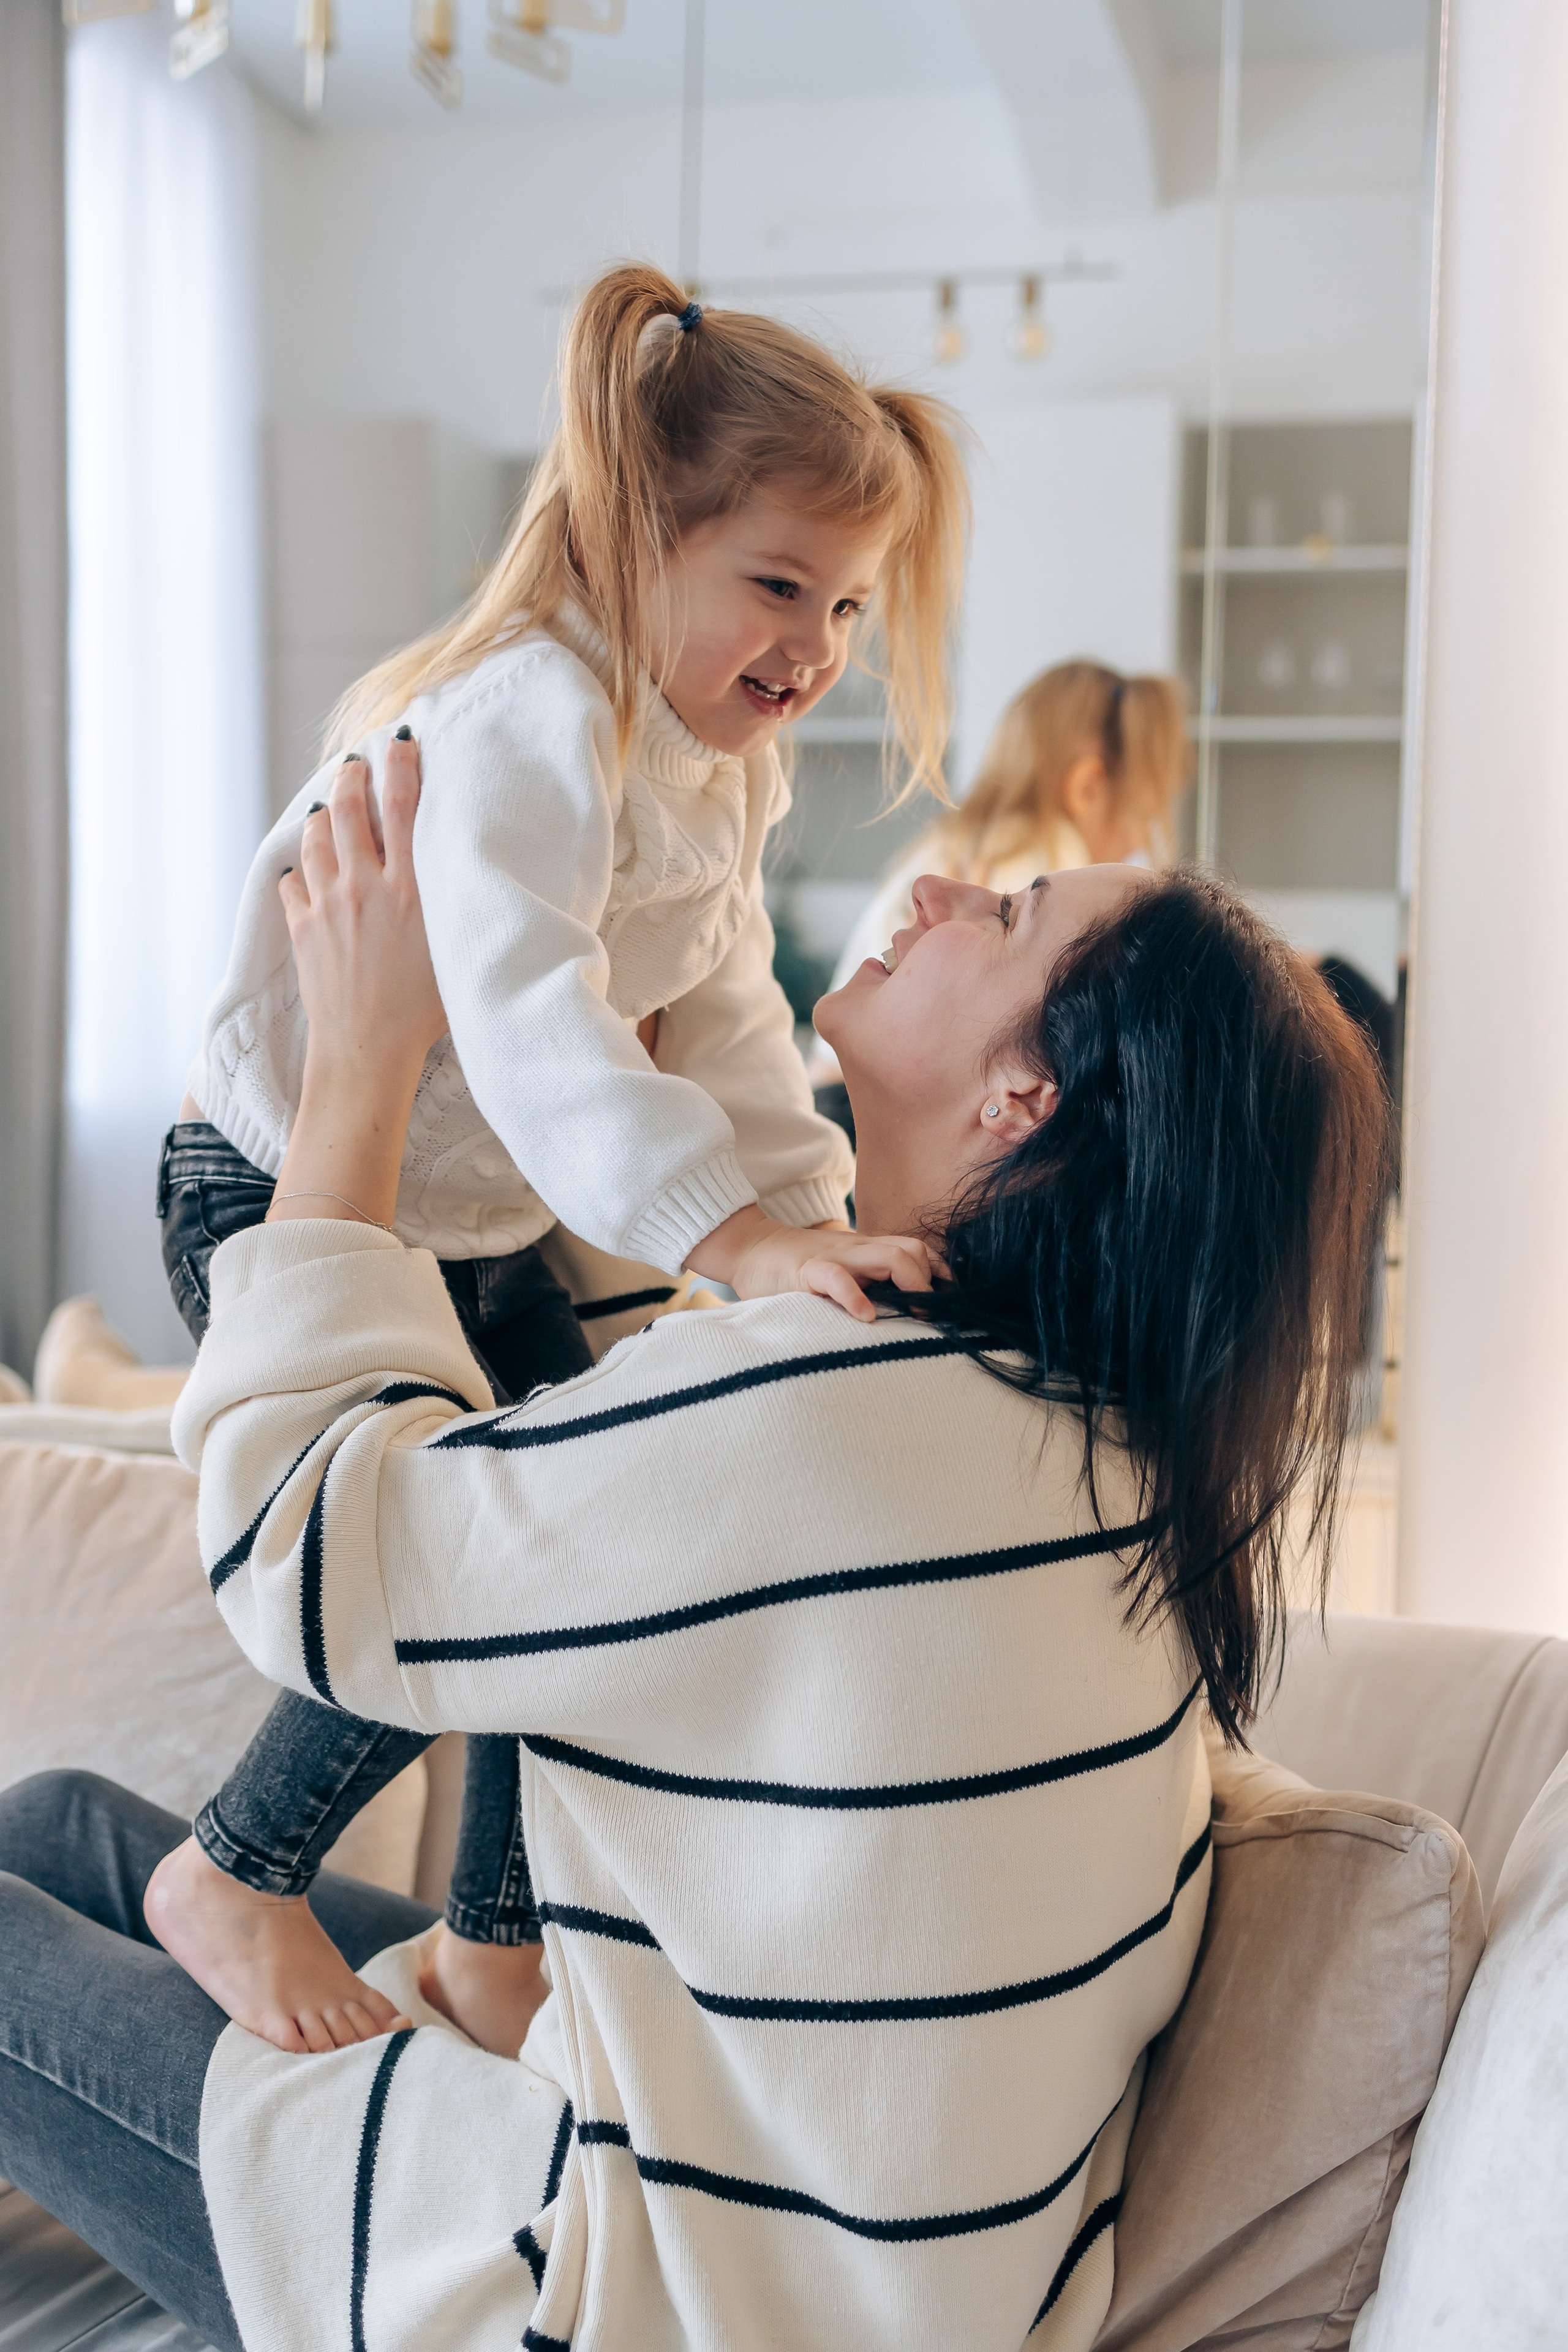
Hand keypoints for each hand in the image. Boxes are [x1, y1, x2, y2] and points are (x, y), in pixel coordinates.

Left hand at [279, 735, 445, 1087]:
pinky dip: (299, 871)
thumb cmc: (423, 1012)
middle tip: (355, 765)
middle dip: (350, 777)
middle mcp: (365, 887)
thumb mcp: (451, 947)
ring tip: (326, 807)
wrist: (367, 1052)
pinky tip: (305, 871)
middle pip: (348, 809)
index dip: (400, 765)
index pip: (402, 806)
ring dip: (320, 815)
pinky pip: (293, 882)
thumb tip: (450, 868)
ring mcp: (329, 905)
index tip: (400, 742)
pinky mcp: (303, 929)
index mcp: (410, 889)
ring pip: (315, 838)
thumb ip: (446, 902)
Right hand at [692, 1206, 933, 1323]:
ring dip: (910, 1283)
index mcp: (868, 1252)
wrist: (750, 1249)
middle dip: (930, 1280)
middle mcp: (858, 1250)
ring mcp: (835, 1257)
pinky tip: (865, 1317)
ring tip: (913, 1313)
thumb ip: (868, 1283)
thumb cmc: (797, 1270)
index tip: (953, 1298)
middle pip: (911, 1249)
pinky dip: (855, 1296)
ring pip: (888, 1255)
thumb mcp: (841, 1272)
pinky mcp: (807, 1270)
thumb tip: (901, 1312)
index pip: (917, 1249)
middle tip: (931, 1313)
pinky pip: (837, 1278)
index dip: (941, 1271)